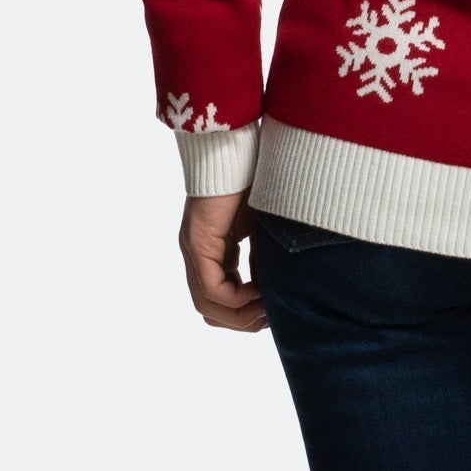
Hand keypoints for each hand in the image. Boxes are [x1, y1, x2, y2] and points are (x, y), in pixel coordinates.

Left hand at [178, 191, 268, 331]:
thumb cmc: (254, 178)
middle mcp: (198, 255)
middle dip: (242, 321)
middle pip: (210, 310)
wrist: (237, 150)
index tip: (272, 309)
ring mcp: (194, 250)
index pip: (220, 298)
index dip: (245, 312)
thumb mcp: (262, 228)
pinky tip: (259, 291)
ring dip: (239, 315)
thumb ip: (262, 256)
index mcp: (213, 250)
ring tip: (266, 309)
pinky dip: (236, 297)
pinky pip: (211, 288)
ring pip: (207, 305)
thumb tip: (275, 289)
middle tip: (270, 318)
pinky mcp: (198, 243)